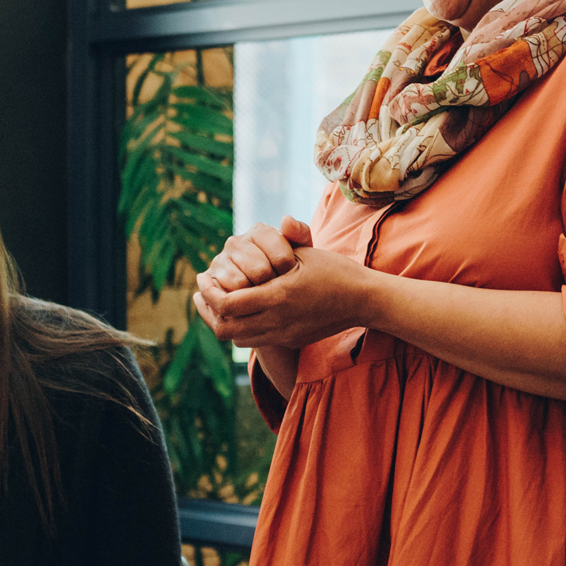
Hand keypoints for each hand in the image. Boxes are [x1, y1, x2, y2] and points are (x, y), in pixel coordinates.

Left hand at [193, 235, 377, 352]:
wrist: (364, 300)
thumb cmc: (335, 270)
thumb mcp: (306, 253)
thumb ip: (281, 243)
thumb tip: (269, 224)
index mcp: (279, 296)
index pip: (228, 303)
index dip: (209, 292)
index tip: (202, 277)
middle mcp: (278, 321)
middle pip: (226, 328)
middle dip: (208, 311)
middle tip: (201, 293)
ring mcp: (285, 334)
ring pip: (238, 339)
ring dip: (224, 322)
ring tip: (217, 303)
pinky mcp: (291, 340)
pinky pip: (257, 341)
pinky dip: (242, 329)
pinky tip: (242, 311)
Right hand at [197, 217, 311, 297]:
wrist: (263, 290)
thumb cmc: (286, 269)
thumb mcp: (300, 253)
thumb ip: (300, 234)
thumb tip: (285, 220)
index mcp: (259, 231)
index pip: (280, 256)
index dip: (289, 273)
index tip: (292, 277)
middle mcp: (236, 241)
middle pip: (260, 271)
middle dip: (273, 286)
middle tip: (278, 290)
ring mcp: (221, 259)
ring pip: (242, 283)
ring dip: (256, 295)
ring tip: (264, 295)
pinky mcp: (209, 278)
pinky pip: (227, 295)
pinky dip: (239, 303)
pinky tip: (249, 302)